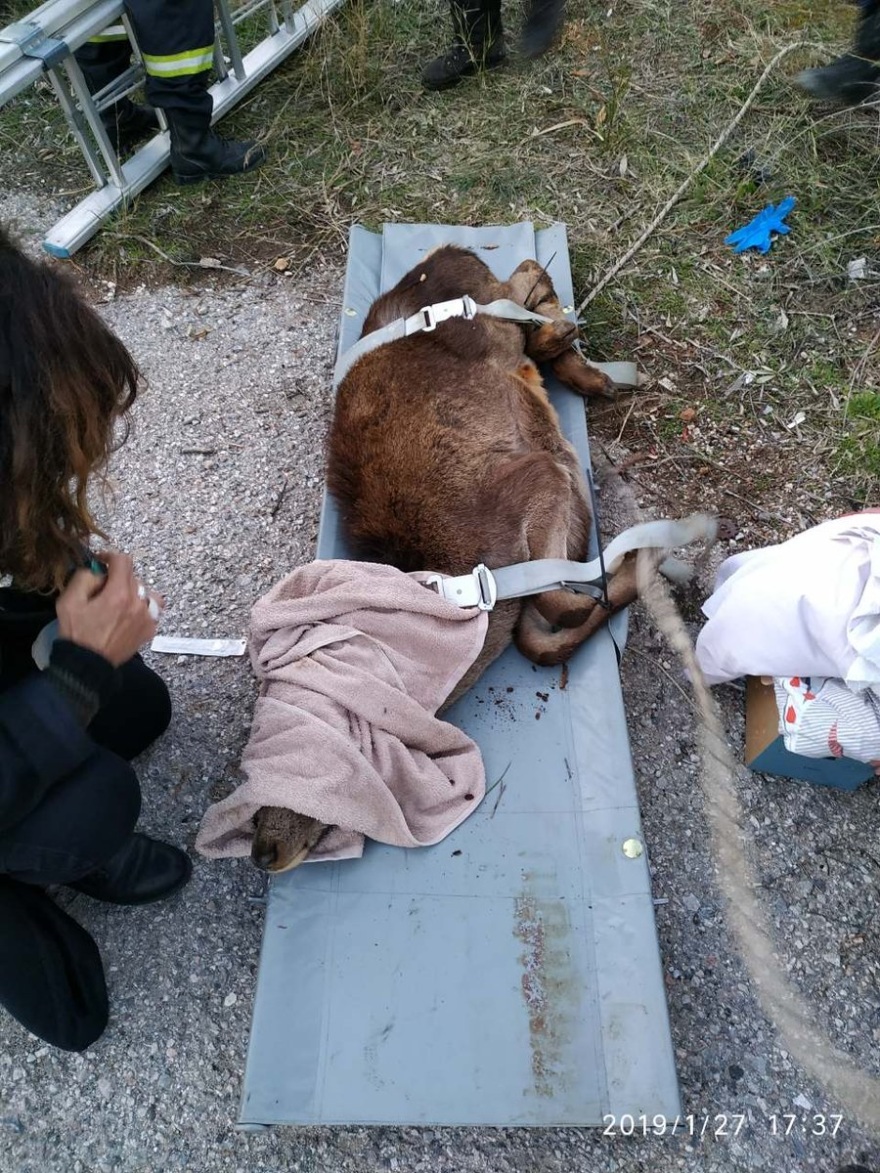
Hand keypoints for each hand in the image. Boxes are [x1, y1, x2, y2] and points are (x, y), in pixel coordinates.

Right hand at [56, 552, 162, 666]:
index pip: (124, 561)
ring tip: (119, 601)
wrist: (88, 665)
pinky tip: (128, 614)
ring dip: (133, 591)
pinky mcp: (150, 629)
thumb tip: (98, 570)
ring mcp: (147, 617)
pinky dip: (141, 606)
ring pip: (146, 591)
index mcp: (119, 594)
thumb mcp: (69, 601)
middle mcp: (138, 603)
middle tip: (102, 588)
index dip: (110, 556)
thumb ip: (84, 577)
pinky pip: (151, 609)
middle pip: (134, 576)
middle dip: (118, 577)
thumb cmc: (77, 633)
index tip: (101, 562)